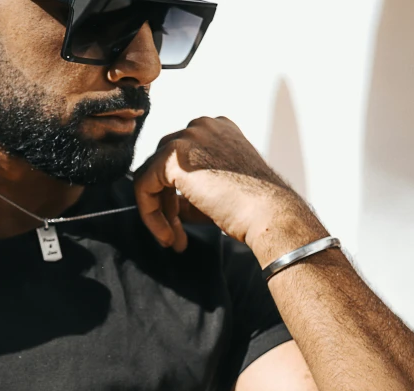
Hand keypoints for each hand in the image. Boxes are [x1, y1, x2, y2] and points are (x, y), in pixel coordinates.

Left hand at [133, 116, 325, 265]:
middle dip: (165, 204)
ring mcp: (188, 136)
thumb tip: (164, 203)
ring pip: (151, 176)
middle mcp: (202, 126)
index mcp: (217, 130)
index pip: (179, 159)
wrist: (269, 213)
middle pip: (162, 165)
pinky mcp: (173, 155)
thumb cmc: (253, 209)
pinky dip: (150, 213)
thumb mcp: (215, 193)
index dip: (175, 195)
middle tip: (175, 236)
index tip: (180, 225)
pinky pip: (144, 185)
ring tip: (173, 240)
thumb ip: (188, 192)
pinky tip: (167, 235)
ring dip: (158, 212)